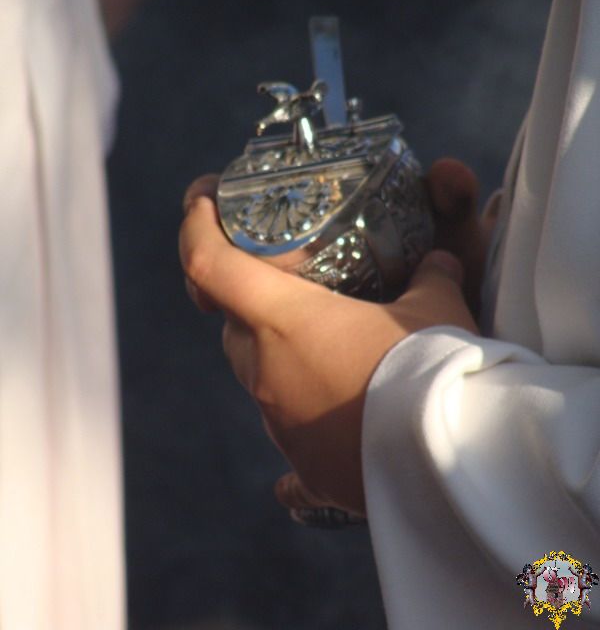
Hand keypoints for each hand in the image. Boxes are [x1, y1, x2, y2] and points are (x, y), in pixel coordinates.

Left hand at [179, 162, 478, 515]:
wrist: (449, 458)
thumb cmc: (433, 369)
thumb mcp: (437, 307)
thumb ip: (432, 277)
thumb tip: (440, 263)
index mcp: (283, 319)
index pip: (208, 265)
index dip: (193, 228)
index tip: (198, 203)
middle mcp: (267, 370)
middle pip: (234, 324)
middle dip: (247, 303)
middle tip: (284, 286)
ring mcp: (281, 422)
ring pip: (260, 376)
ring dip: (280, 356)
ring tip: (327, 347)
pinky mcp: (306, 465)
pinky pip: (290, 444)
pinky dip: (301, 428)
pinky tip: (304, 449)